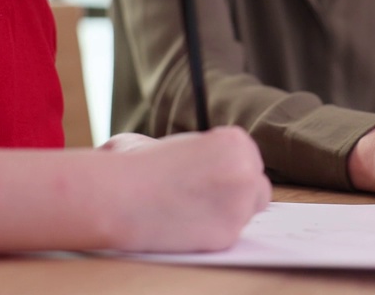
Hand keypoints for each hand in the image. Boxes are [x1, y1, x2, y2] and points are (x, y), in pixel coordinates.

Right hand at [102, 126, 270, 252]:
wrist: (118, 196)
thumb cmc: (132, 165)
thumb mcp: (165, 139)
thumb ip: (185, 147)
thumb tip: (179, 152)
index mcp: (235, 142)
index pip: (248, 159)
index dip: (228, 170)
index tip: (208, 177)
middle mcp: (247, 170)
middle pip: (256, 187)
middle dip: (236, 193)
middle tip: (205, 197)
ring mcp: (240, 205)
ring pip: (246, 214)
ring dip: (225, 214)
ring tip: (190, 211)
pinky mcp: (228, 236)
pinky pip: (228, 236)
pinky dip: (210, 233)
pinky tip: (186, 225)